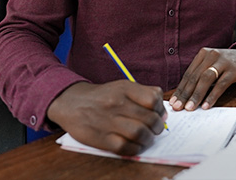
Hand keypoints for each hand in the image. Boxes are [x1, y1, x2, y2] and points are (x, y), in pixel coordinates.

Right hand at [47, 80, 166, 155]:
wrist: (72, 102)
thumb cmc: (103, 96)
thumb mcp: (122, 86)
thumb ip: (143, 94)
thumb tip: (163, 111)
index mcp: (124, 88)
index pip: (153, 98)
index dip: (161, 109)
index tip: (159, 114)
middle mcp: (117, 103)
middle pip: (149, 118)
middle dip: (157, 127)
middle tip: (155, 129)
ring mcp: (108, 121)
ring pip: (139, 133)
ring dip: (148, 139)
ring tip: (147, 138)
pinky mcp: (101, 138)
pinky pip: (125, 147)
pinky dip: (135, 149)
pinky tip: (135, 145)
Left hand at [169, 47, 235, 111]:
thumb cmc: (225, 64)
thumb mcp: (211, 65)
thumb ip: (200, 76)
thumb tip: (185, 96)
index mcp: (202, 54)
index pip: (188, 74)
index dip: (180, 89)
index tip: (173, 102)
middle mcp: (210, 56)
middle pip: (195, 77)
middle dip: (185, 94)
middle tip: (178, 107)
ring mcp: (222, 62)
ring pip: (206, 79)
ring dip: (197, 95)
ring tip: (190, 108)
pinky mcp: (233, 70)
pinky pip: (221, 84)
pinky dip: (212, 95)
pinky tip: (206, 105)